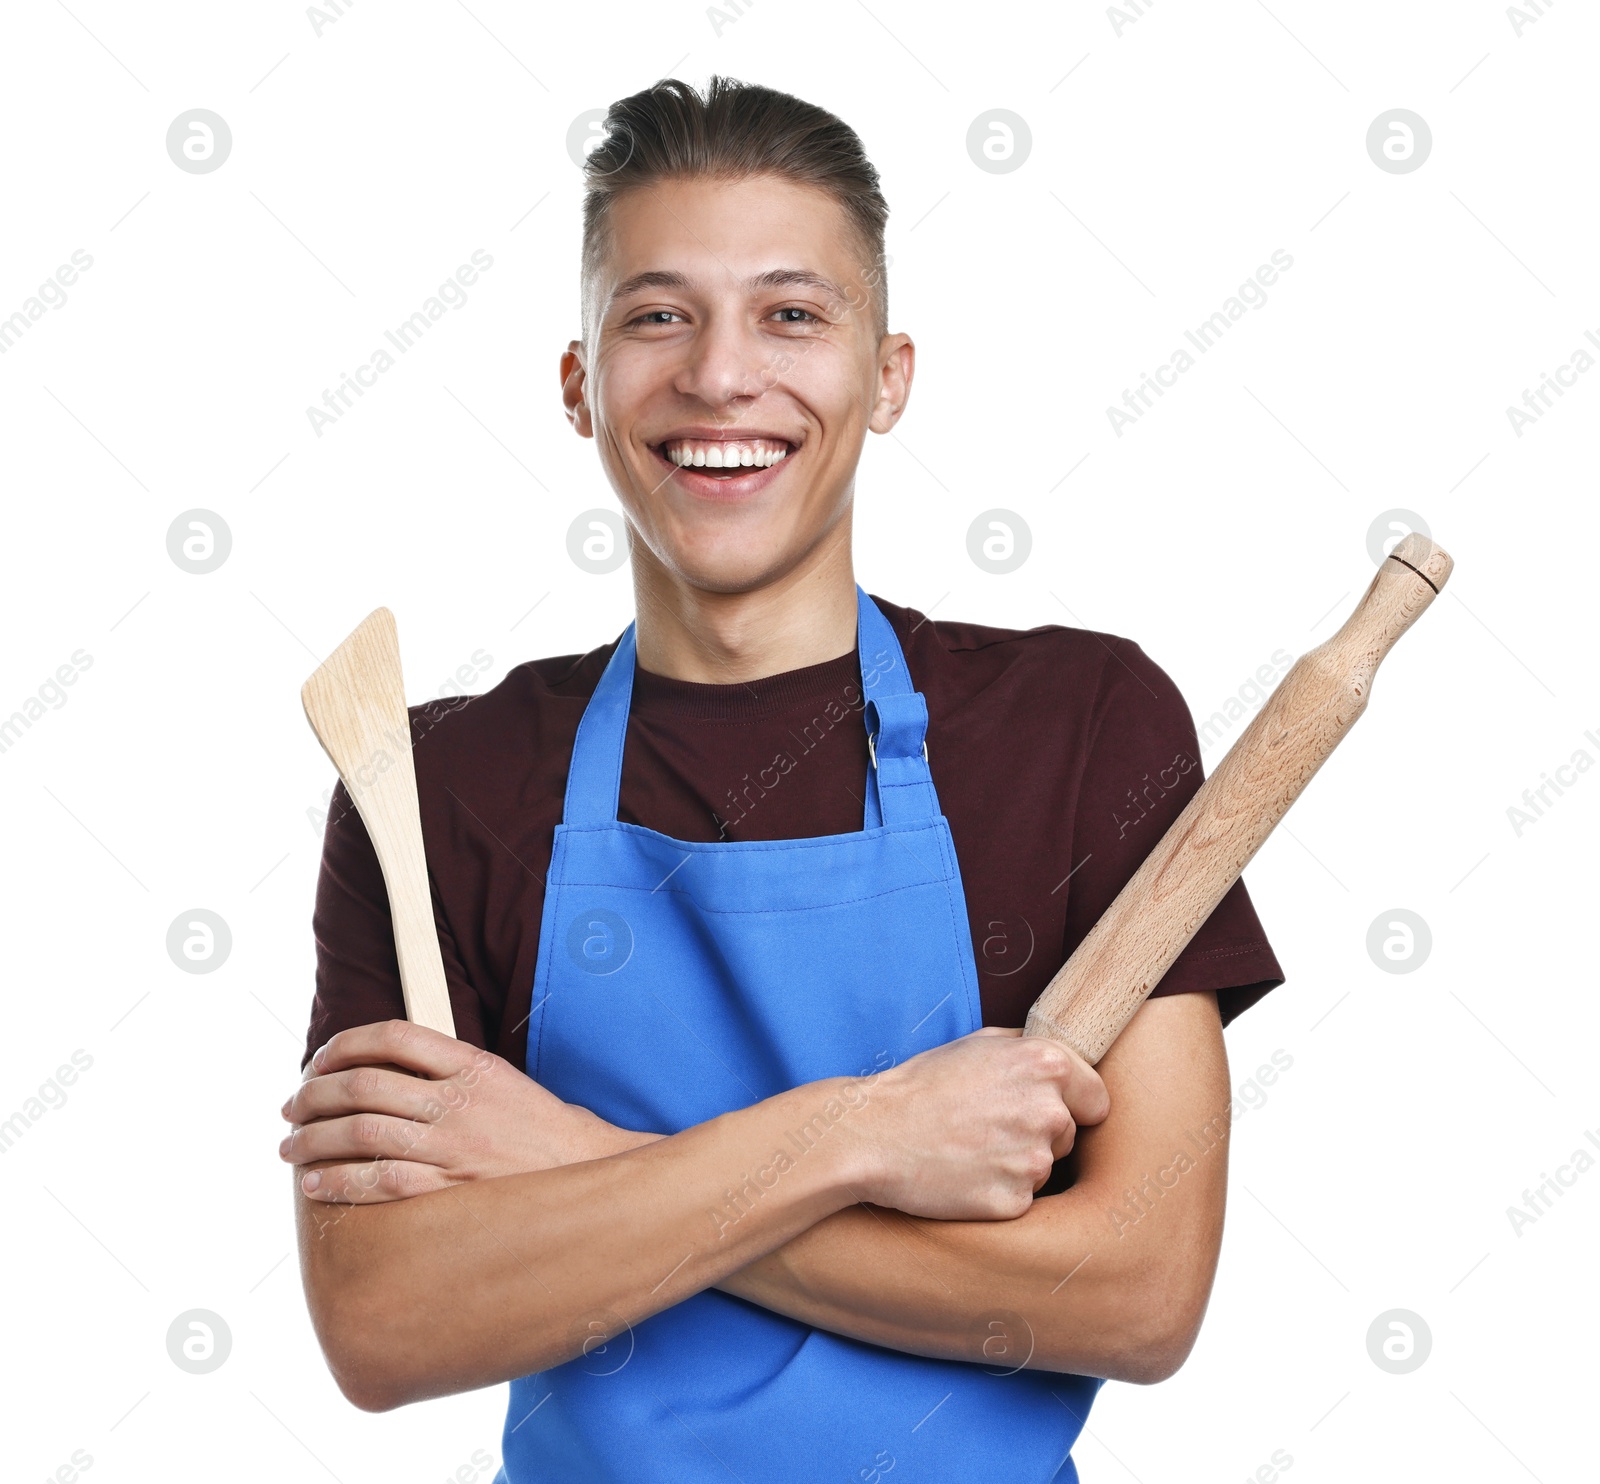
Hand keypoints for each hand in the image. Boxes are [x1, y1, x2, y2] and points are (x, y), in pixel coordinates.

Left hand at [280, 1019, 657, 1203]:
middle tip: (292, 1106)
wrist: (590, 1174)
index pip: (394, 1037)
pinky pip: (380, 1182)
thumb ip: (451, 1071)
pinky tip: (317, 1184)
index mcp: (473, 1065)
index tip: (319, 1060)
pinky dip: (339, 1182)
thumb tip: (387, 1071)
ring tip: (291, 1147)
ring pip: (362, 1134)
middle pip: (364, 1086)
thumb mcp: (504, 1081)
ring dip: (314, 1139)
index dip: (345, 1045)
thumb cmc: (544, 1132)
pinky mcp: (451, 1190)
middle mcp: (459, 1102)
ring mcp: (454, 1147)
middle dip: (315, 1095)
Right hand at [840, 1026, 1109, 1221]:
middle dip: (1038, 1134)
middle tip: (988, 1127)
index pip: (1097, 1098)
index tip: (1047, 1111)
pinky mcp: (1013, 1202)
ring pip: (1043, 1168)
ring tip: (970, 1149)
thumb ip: (1029, 1050)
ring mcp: (1032, 1160)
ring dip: (1016, 1164)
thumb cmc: (923, 1086)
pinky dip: (997, 1192)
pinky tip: (965, 1175)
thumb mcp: (978, 1044)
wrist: (874, 1133)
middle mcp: (1048, 1111)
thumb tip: (1063, 1061)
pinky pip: (1021, 1199)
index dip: (1072, 1105)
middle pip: (1068, 1135)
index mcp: (1048, 1065)